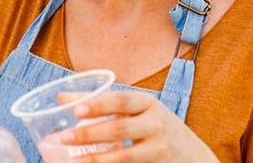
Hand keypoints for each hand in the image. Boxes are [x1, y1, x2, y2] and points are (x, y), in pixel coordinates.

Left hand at [60, 91, 218, 161]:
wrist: (190, 153)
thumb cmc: (151, 123)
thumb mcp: (134, 108)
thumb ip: (100, 101)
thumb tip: (62, 97)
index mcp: (148, 102)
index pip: (121, 100)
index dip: (99, 105)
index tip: (77, 110)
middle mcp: (156, 124)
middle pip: (120, 129)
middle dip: (90, 134)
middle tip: (65, 137)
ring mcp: (159, 148)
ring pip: (125, 155)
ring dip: (98, 159)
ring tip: (76, 159)